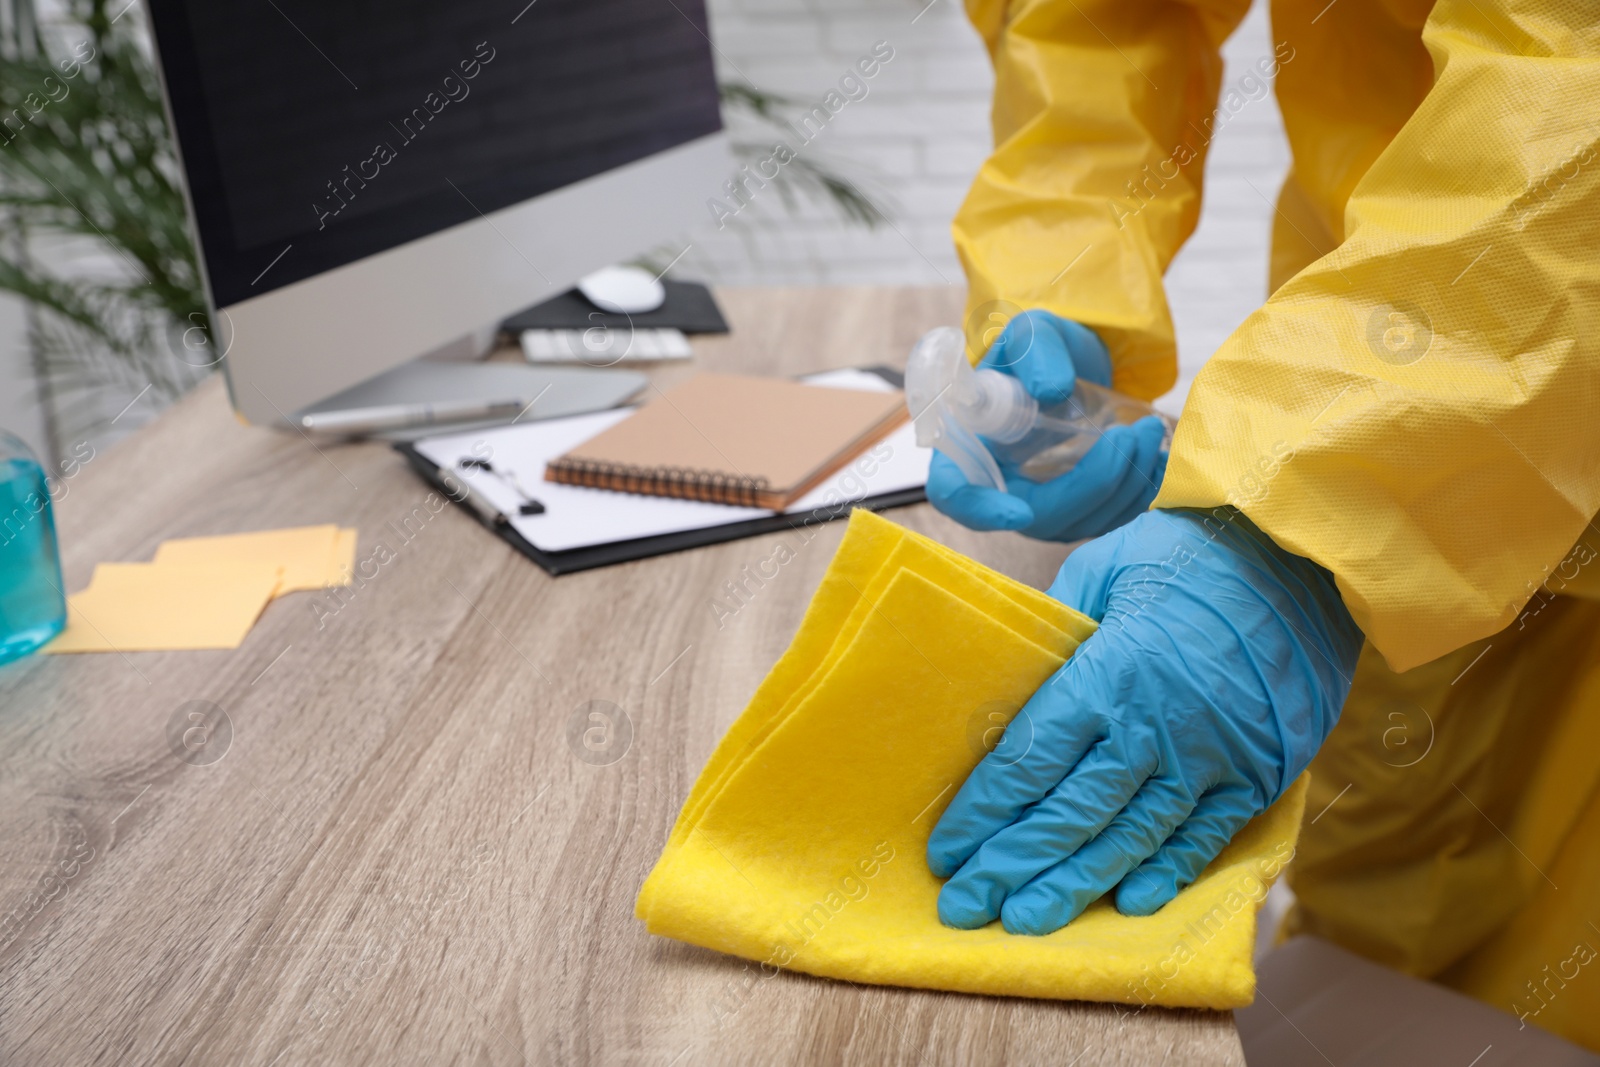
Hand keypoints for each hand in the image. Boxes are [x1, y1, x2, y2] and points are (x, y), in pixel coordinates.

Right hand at [926, 310, 1166, 541]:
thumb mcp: (1032, 333)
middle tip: (1130, 434)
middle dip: (1092, 482)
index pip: (955, 494)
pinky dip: (1139, 495)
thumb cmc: (1040, 350)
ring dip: (1125, 483)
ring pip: (1080, 522)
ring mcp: (1038, 505)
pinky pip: (1109, 522)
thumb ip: (1036, 354)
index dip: (980, 510)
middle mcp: (998, 486)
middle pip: (1037, 515)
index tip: (1020, 510)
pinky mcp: (1076, 512)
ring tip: (1148, 431)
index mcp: (967, 445)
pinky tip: (1156, 459)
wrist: (1075, 367)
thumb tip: (1052, 390)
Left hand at [926, 508, 1362, 934]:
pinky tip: (1124, 904)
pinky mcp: (1256, 774)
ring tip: (1026, 922)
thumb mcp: (1106, 566)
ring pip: (1128, 838)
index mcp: (1107, 675)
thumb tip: (1020, 675)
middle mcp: (1153, 728)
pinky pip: (1203, 837)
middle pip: (1068, 813)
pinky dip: (1164, 874)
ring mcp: (1209, 758)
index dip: (984, 813)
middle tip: (966, 908)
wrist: (1305, 557)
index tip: (947, 850)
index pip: (1029, 761)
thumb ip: (1059, 626)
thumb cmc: (1193, 553)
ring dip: (1074, 886)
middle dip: (1010, 866)